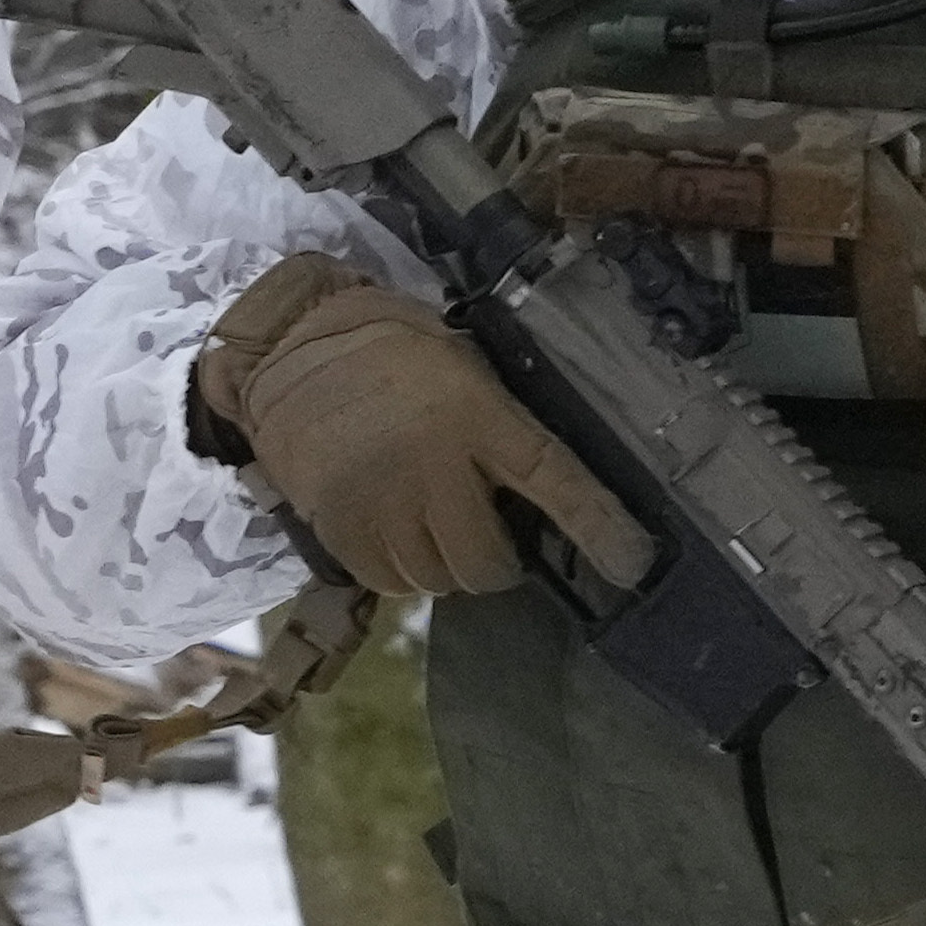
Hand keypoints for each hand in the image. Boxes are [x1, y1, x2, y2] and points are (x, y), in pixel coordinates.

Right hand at [190, 262, 653, 606]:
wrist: (294, 343)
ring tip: (429, 528)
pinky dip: (399, 574)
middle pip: (484, 562)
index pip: (554, 480)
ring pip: (434, 580)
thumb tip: (528, 502)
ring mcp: (383, 498)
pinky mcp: (338, 522)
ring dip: (441, 568)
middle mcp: (435, 464)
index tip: (631, 564)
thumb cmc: (392, 351)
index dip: (597, 527)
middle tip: (482, 536)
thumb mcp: (463, 371)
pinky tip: (394, 537)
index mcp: (478, 415)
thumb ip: (497, 432)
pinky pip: (387, 582)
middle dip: (492, 562)